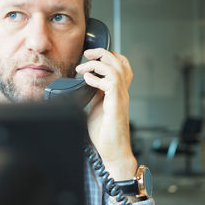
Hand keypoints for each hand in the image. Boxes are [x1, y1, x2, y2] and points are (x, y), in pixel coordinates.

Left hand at [76, 48, 136, 180]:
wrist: (112, 151)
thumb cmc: (105, 133)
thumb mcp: (96, 107)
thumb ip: (93, 94)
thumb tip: (83, 83)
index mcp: (117, 91)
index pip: (121, 65)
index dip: (108, 56)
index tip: (91, 56)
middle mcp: (121, 92)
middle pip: (120, 62)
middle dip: (102, 53)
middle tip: (87, 53)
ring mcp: (120, 97)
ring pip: (116, 69)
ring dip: (97, 64)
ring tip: (82, 68)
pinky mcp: (116, 104)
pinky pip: (110, 83)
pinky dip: (96, 78)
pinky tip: (86, 80)